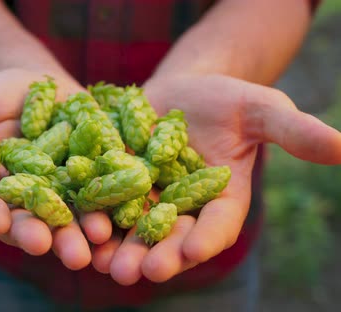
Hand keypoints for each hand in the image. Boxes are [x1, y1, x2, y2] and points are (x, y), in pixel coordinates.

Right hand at [0, 68, 114, 269]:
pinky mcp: (95, 180)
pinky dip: (112, 209)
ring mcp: (61, 193)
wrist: (41, 83)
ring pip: (69, 218)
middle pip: (30, 220)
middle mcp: (25, 199)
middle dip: (39, 233)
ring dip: (79, 233)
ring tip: (91, 244)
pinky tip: (120, 219)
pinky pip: (104, 196)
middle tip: (48, 247)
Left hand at [92, 73, 340, 284]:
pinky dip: (91, 219)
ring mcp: (147, 200)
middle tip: (140, 272)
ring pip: (131, 231)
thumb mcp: (261, 110)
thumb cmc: (227, 99)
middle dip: (156, 255)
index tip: (191, 250)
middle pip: (169, 238)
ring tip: (103, 263)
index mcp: (221, 200)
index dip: (205, 237)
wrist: (180, 89)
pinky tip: (78, 231)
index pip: (216, 226)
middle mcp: (183, 209)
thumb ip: (293, 132)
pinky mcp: (115, 184)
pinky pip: (101, 206)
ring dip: (118, 249)